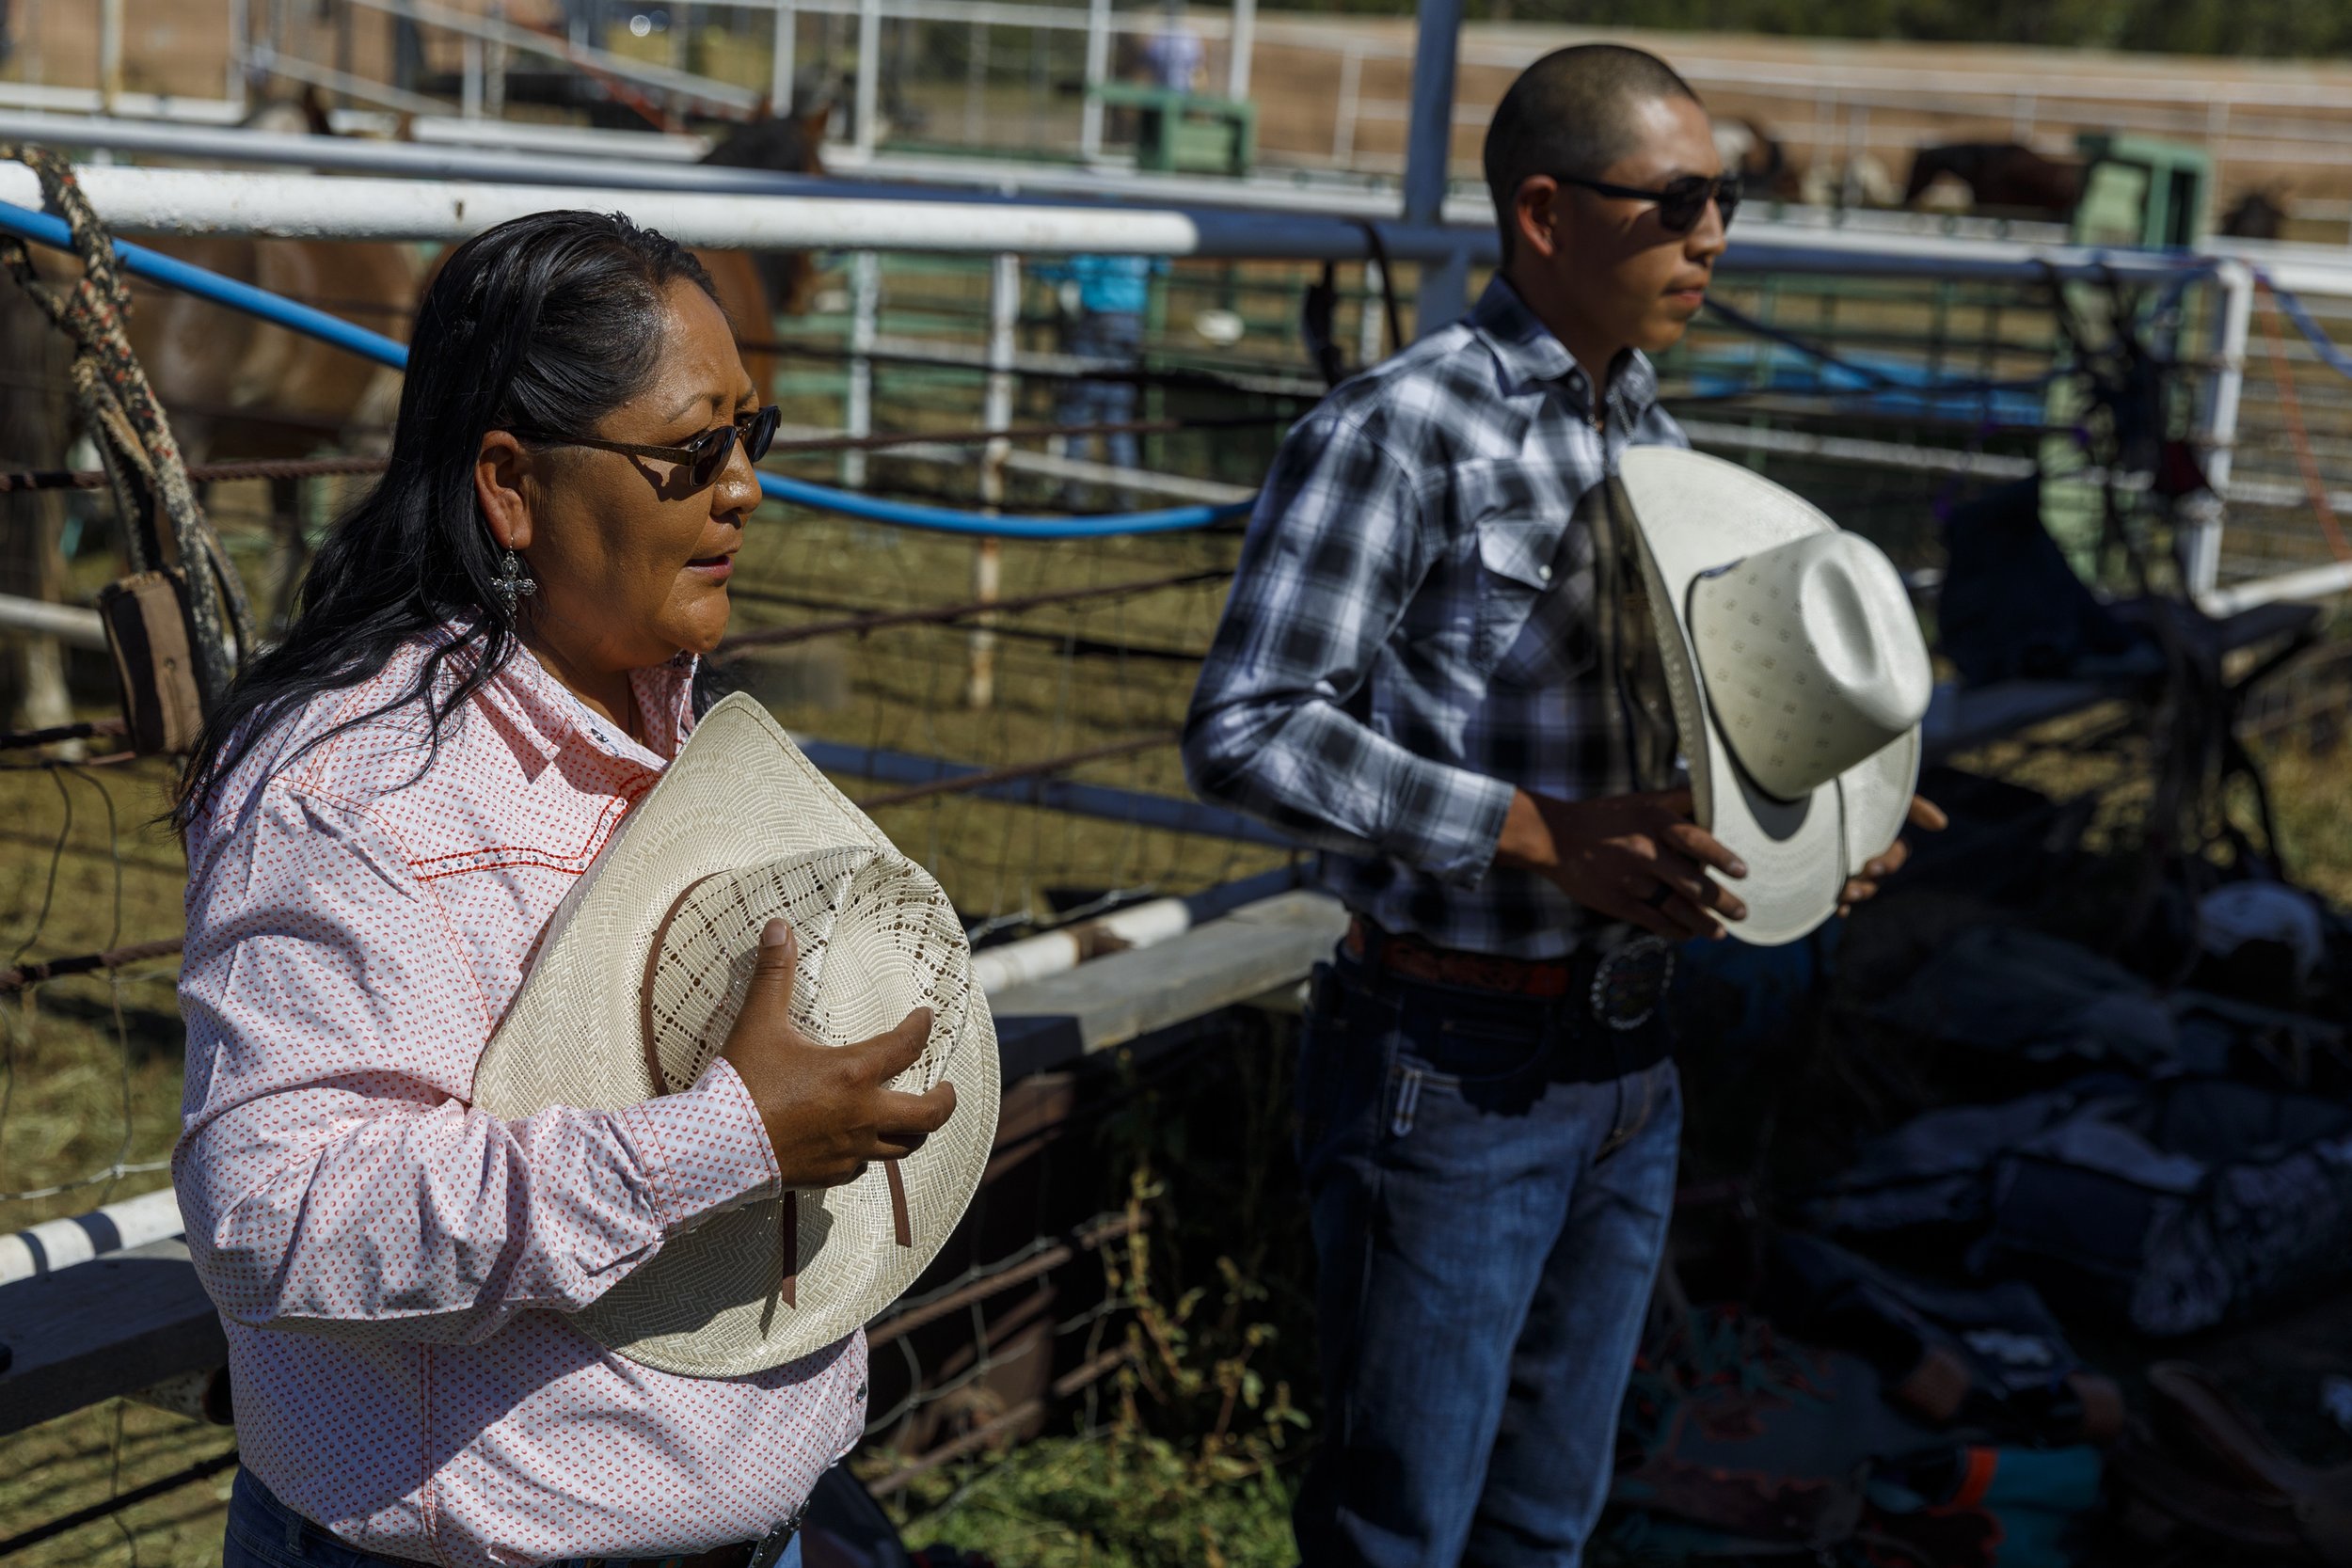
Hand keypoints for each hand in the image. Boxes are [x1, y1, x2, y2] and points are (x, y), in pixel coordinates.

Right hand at [718, 921, 957, 1188]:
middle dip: (945, 1100)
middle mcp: (862, 1115)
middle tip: (946, 1088)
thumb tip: (778, 927)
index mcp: (854, 1074)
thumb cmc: (741, 1084)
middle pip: (928, 1116)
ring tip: (912, 1117)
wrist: (713, 1150)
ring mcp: (849, 1150)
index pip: (907, 1046)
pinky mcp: (830, 1176)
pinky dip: (868, 1153)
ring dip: (912, 1131)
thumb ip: (774, 975)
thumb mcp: (758, 1023)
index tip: (926, 1018)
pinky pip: (863, 1167)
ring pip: (902, 1147)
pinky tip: (858, 1144)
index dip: (922, 1028)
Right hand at [1495, 787, 1746, 940]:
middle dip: (1722, 901)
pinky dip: (1674, 930)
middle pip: (1693, 883)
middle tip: (1742, 912)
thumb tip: (1711, 796)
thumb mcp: (1640, 800)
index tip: (1742, 872)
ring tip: (1721, 932)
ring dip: (1703, 924)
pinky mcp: (1617, 901)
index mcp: (1653, 821)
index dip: (1721, 857)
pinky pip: (1653, 921)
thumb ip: (1676, 799)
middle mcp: (1645, 851)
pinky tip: (1687, 933)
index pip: (1697, 840)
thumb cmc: (1603, 817)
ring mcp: (1630, 879)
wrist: (1554, 837)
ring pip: (1676, 907)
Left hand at [1836, 795, 1947, 916]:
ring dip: (1857, 894)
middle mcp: (1869, 853)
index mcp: (1884, 837)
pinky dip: (1841, 905)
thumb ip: (1914, 807)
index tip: (1873, 864)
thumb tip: (1941, 824)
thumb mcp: (1887, 795)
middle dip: (1870, 883)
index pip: (1895, 855)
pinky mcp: (1829, 872)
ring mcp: (1849, 865)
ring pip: (1860, 888)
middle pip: (1877, 877)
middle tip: (1856, 885)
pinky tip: (1838, 910)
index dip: (1889, 861)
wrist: (1816, 788)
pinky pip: (1838, 894)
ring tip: (1846, 893)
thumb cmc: (1856, 787)